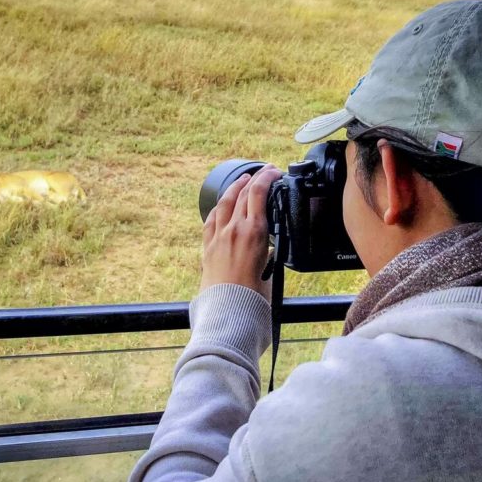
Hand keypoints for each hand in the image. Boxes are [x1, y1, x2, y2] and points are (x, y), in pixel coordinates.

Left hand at [199, 164, 282, 302]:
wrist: (229, 309)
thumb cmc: (253, 295)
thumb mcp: (271, 266)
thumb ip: (269, 249)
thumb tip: (268, 246)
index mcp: (255, 231)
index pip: (259, 192)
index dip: (266, 176)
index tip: (273, 171)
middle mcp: (235, 228)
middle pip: (242, 193)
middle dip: (253, 179)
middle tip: (262, 173)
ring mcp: (219, 235)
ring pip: (224, 202)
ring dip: (235, 188)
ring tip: (242, 181)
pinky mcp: (208, 246)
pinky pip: (212, 219)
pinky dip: (219, 208)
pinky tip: (222, 206)